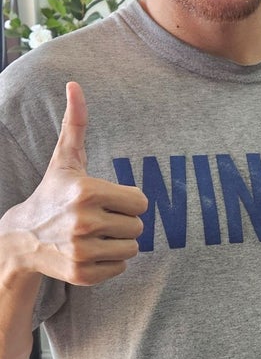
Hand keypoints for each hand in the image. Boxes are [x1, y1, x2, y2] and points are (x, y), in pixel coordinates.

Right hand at [2, 85, 146, 285]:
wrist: (21, 239)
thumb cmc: (52, 194)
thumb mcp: (65, 160)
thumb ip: (76, 123)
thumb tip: (75, 84)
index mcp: (87, 191)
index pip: (142, 202)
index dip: (127, 200)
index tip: (104, 200)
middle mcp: (84, 222)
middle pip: (139, 226)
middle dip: (122, 222)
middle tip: (96, 219)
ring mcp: (81, 251)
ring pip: (132, 248)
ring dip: (118, 242)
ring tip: (91, 235)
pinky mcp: (81, 274)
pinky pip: (121, 268)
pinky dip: (109, 263)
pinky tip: (86, 252)